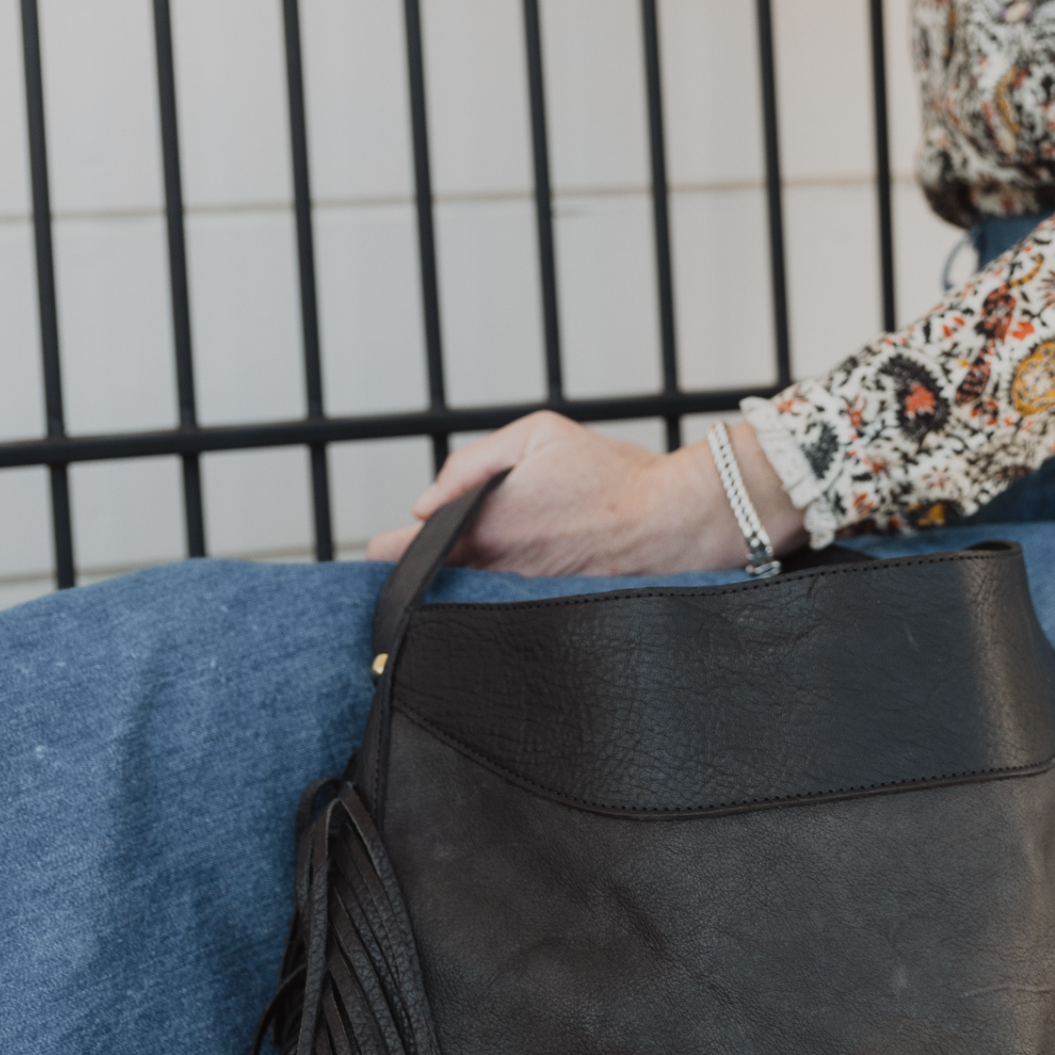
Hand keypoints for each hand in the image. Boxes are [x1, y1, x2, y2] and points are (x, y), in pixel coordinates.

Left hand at [364, 412, 807, 575]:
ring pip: (465, 606)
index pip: (403, 554)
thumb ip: (470, 464)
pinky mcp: (550, 618)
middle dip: (419, 577)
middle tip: (418, 567)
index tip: (379, 554)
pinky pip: (505, 615)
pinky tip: (507, 593)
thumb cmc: (613, 477)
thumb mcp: (538, 436)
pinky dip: (495, 607)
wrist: (675, 522)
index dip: (385, 554)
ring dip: (457, 594)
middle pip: (430, 590)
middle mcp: (498, 574)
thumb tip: (426, 503)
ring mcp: (523, 602)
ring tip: (466, 578)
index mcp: (483, 528)